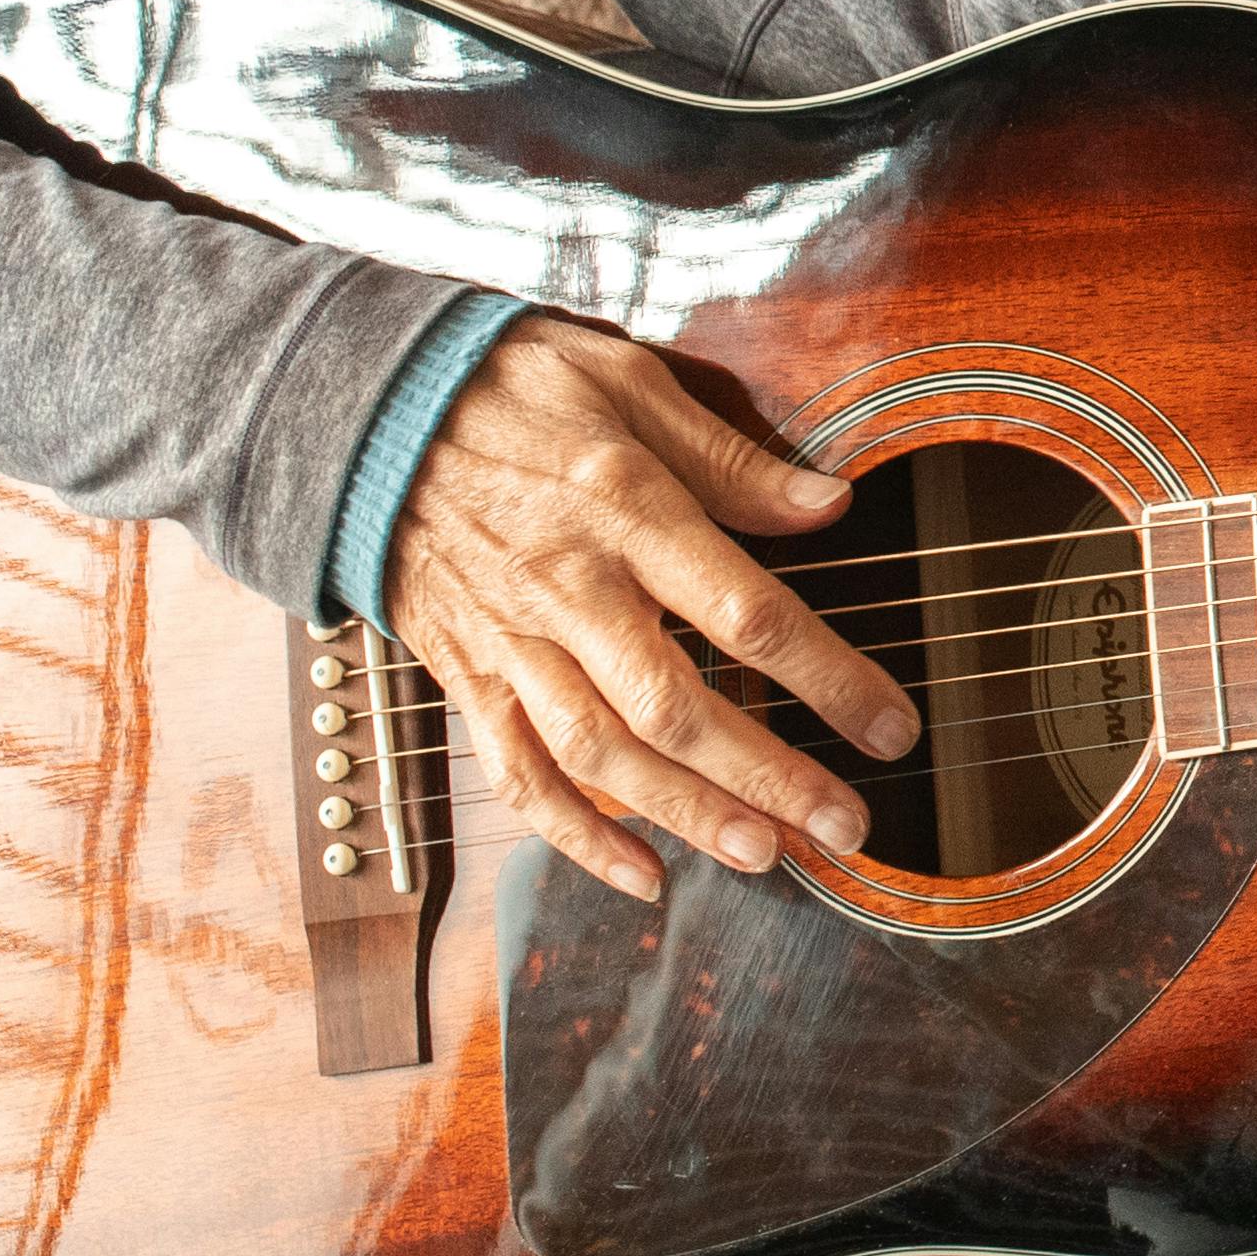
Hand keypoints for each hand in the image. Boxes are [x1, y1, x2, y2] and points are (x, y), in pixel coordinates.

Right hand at [374, 315, 896, 899]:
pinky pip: (516, 771)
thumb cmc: (508, 386)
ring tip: (765, 856)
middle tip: (846, 826)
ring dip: (686, 814)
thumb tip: (830, 502)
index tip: (891, 727)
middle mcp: (569, 591)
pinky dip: (573, 834)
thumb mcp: (627, 382)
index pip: (745, 613)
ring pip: (602, 753)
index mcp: (625, 512)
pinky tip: (640, 873)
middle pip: (677, 707)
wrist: (365, 412)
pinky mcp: (466, 673)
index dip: (828, 678)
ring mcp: (512, 641)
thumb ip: (729, 457)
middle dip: (769, 776)